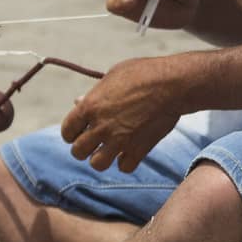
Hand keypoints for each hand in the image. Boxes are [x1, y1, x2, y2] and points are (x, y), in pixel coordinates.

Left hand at [61, 57, 185, 172]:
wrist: (173, 84)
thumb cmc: (143, 73)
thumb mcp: (113, 76)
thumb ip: (94, 94)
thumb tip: (78, 102)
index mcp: (89, 107)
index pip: (67, 132)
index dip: (72, 133)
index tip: (79, 132)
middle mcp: (100, 127)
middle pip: (78, 152)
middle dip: (84, 149)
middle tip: (93, 143)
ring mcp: (119, 140)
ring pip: (97, 164)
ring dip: (102, 159)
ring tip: (109, 151)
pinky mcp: (138, 149)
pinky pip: (124, 167)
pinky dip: (126, 162)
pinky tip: (130, 152)